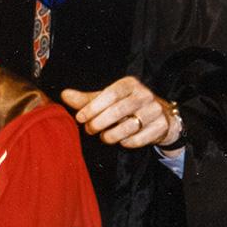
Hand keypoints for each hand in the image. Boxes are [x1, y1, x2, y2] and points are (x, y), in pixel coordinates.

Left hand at [60, 76, 182, 151]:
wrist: (161, 116)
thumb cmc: (127, 106)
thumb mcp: (108, 100)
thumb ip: (86, 99)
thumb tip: (64, 95)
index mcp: (130, 84)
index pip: (110, 94)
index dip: (93, 106)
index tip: (80, 118)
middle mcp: (145, 95)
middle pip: (119, 110)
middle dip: (100, 122)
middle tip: (89, 130)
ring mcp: (156, 110)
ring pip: (129, 126)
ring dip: (111, 135)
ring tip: (103, 137)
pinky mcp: (161, 126)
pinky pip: (140, 138)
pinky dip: (127, 142)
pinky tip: (121, 141)